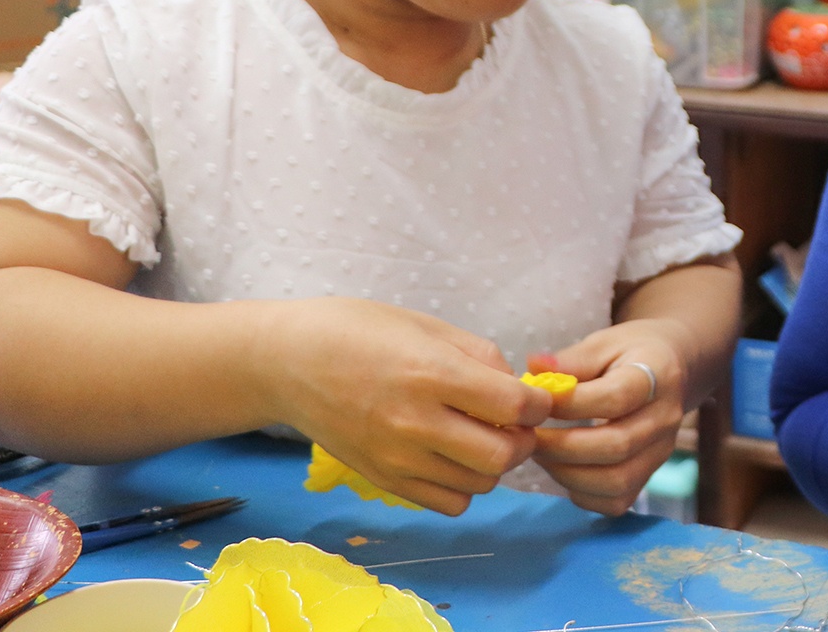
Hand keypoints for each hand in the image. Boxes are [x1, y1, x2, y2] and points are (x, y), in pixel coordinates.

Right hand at [260, 298, 553, 515]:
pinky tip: (453, 457)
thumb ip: (480, 357)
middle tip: (513, 423)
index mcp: (432, 373)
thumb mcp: (428, 325)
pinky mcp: (383, 479)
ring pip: (479, 485)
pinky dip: (463, 485)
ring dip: (494, 464)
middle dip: (521, 440)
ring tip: (481, 437)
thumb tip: (517, 389)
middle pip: (502, 456)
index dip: (539, 405)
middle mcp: (416, 422)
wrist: (288, 362)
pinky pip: (447, 503)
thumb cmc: (359, 331)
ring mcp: (397, 458)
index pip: (513, 406)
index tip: (536, 399)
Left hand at [529, 319, 688, 515]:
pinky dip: (582, 494)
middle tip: (530, 437)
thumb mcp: (605, 343)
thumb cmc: (630, 353)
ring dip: (568, 474)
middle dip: (563, 447)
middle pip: (617, 446)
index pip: (616, 398)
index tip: (536, 402)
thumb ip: (572, 359)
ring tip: (541, 455)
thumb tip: (533, 366)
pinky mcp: (650, 475)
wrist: (670, 368)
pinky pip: (616, 500)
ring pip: (617, 480)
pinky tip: (562, 470)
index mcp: (658, 376)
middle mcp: (666, 418)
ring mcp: (661, 452)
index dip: (571, 405)